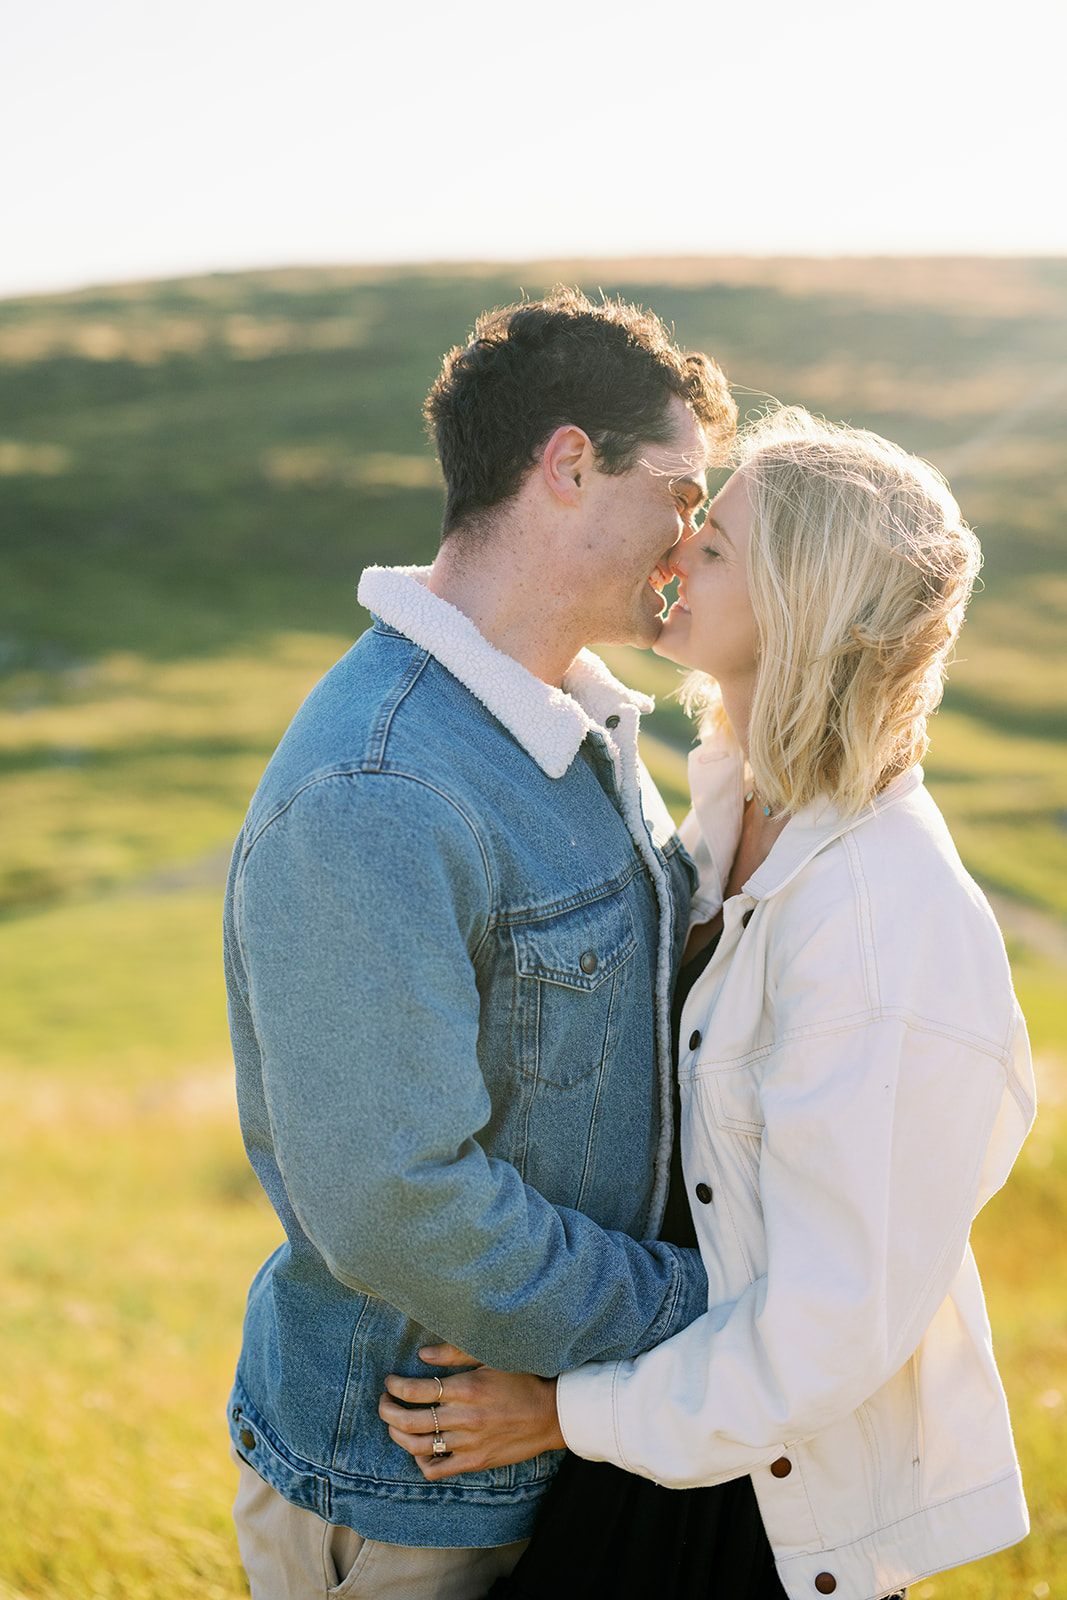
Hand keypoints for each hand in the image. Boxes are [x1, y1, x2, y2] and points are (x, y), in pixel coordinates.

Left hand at [379, 1342, 565, 1479]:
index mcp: (467, 1388)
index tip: (390, 1382)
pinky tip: (419, 1448)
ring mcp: (469, 1444)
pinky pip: (437, 1470)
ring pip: (418, 1447)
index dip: (395, 1387)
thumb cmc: (520, 1380)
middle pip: (409, 1421)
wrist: (550, 1415)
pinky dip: (421, 1461)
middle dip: (387, 1411)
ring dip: (398, 1435)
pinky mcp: (475, 1462)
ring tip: (395, 1424)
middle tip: (384, 1402)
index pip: (415, 1391)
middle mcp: (465, 1418)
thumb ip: (454, 1354)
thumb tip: (421, 1356)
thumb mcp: (490, 1358)